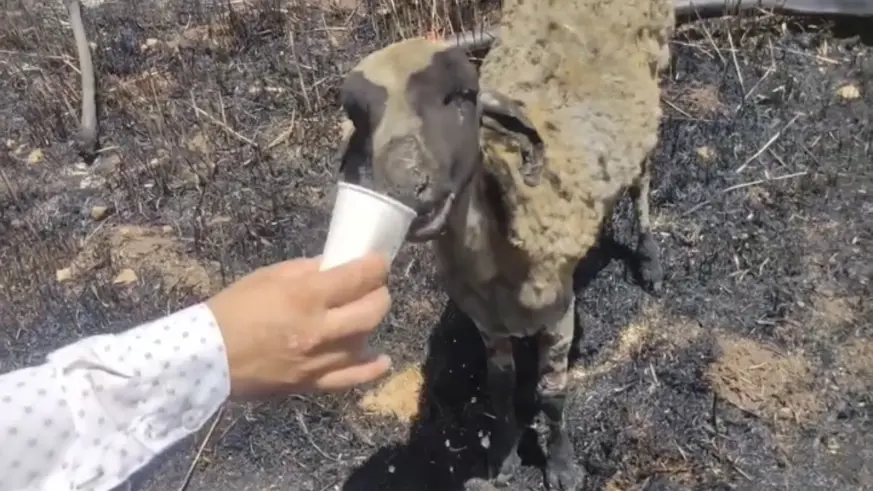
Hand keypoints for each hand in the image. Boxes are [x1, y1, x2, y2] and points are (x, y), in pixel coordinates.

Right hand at [206, 253, 392, 399]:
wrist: (207, 357)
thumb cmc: (233, 309)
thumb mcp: (268, 276)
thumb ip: (307, 270)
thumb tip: (335, 266)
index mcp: (306, 296)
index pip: (359, 277)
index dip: (376, 266)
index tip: (378, 261)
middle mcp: (320, 329)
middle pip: (373, 310)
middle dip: (380, 293)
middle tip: (374, 287)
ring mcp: (319, 359)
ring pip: (366, 340)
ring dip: (371, 323)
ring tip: (363, 314)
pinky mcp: (312, 383)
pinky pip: (352, 378)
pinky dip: (372, 369)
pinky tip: (381, 359)